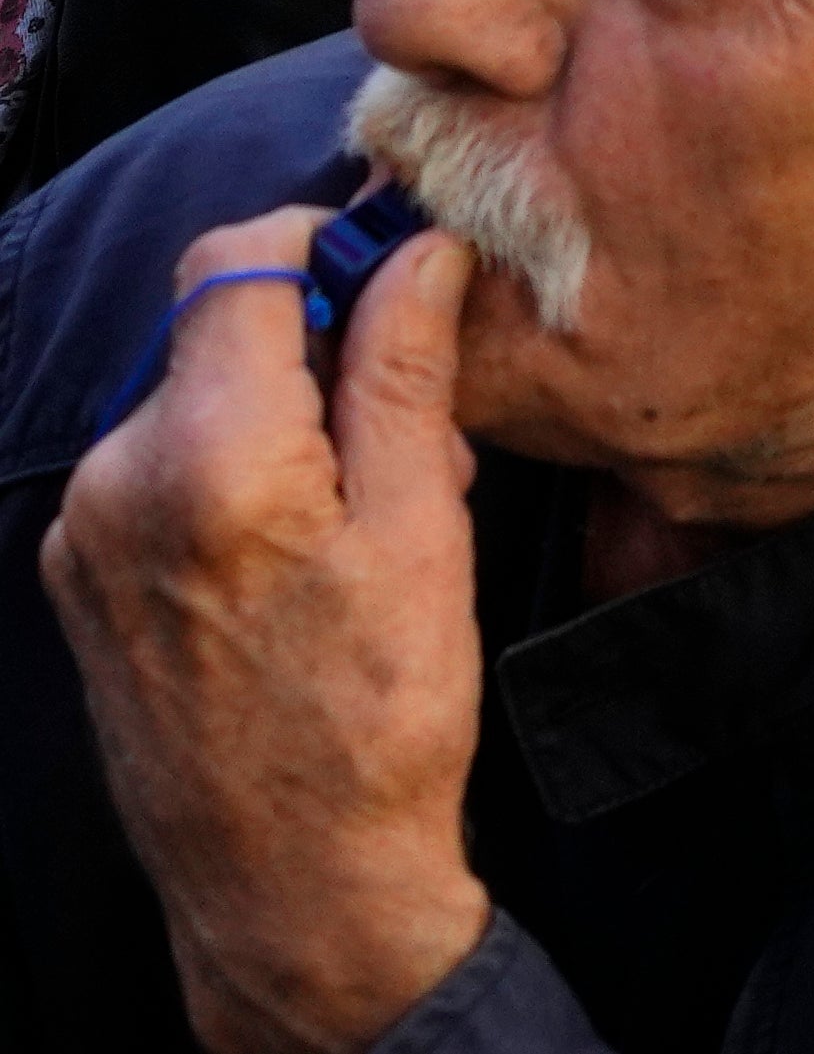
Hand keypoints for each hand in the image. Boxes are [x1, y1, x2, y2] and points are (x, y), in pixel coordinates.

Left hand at [43, 219, 498, 1053]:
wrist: (286, 881)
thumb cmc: (378, 716)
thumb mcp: (424, 529)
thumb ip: (403, 374)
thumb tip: (416, 249)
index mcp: (210, 459)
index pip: (232, 262)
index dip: (320, 242)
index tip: (395, 272)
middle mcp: (116, 481)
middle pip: (214, 331)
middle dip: (319, 347)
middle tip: (412, 431)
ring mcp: (83, 533)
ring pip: (193, 399)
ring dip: (280, 415)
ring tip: (361, 510)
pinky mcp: (78, 575)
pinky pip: (161, 468)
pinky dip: (234, 472)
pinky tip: (299, 552)